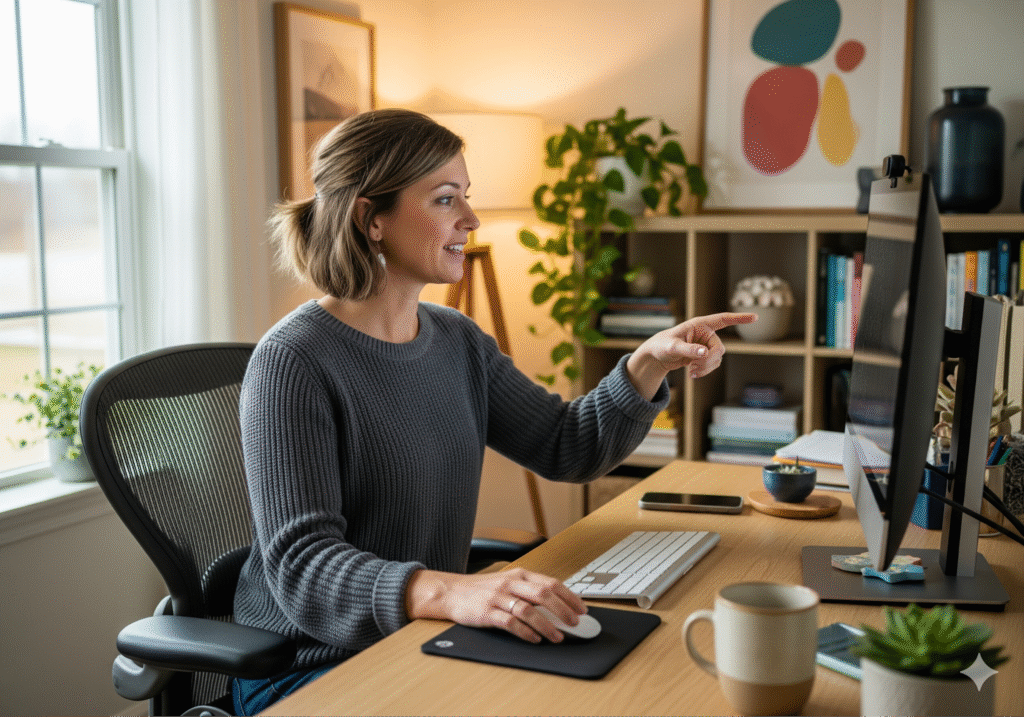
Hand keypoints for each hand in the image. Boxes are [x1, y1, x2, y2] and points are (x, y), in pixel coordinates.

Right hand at [406, 567, 586, 642]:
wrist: (452, 592)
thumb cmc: (483, 589)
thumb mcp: (508, 583)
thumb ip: (530, 590)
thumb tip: (559, 606)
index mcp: (520, 574)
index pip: (551, 583)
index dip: (570, 597)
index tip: (582, 609)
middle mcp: (511, 584)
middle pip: (544, 594)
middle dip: (563, 610)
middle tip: (575, 623)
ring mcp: (498, 597)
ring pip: (529, 610)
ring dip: (547, 625)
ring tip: (558, 637)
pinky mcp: (487, 613)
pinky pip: (510, 623)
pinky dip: (526, 633)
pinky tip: (534, 640)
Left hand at [626, 312, 757, 399]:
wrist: (657, 356)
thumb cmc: (662, 346)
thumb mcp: (672, 348)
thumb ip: (688, 350)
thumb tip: (704, 353)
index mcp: (700, 324)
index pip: (723, 319)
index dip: (739, 318)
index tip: (755, 317)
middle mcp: (706, 333)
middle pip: (720, 348)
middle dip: (709, 360)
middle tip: (694, 368)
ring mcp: (706, 345)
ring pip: (718, 358)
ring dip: (706, 368)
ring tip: (690, 371)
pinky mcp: (704, 355)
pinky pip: (713, 365)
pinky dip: (704, 371)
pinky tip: (692, 374)